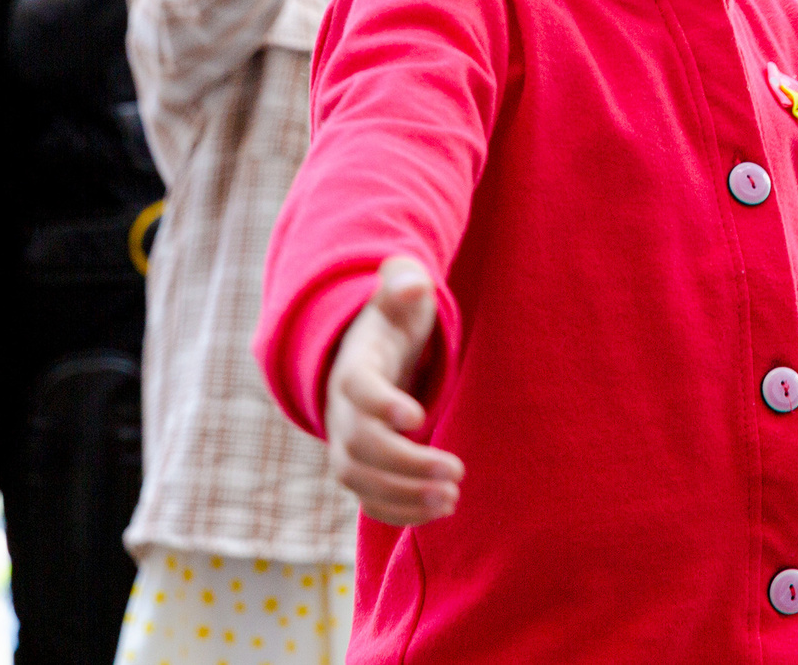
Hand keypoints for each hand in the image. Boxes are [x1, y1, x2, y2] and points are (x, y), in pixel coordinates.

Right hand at [323, 256, 462, 524]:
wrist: (371, 359)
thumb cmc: (393, 324)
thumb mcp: (400, 298)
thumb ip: (404, 285)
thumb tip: (413, 284)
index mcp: (354, 368)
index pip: (357, 389)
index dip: (381, 403)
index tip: (418, 416)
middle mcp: (341, 413)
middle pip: (361, 446)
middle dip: (406, 463)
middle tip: (456, 471)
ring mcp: (346, 446)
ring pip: (363, 482)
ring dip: (406, 495)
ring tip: (452, 498)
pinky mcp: (359, 472)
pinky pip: (370, 501)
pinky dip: (400, 512)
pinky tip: (438, 512)